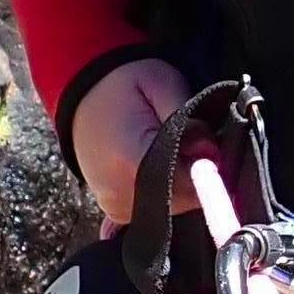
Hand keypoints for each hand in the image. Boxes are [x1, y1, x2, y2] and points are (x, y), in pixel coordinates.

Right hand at [72, 58, 197, 231]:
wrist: (83, 95)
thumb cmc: (123, 85)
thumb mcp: (160, 83)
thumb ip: (188, 118)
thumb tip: (210, 153)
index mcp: (133, 162)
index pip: (192, 185)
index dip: (207, 166)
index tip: (205, 143)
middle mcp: (120, 193)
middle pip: (183, 201)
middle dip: (194, 175)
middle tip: (186, 141)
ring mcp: (115, 206)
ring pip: (172, 208)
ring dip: (180, 183)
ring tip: (168, 150)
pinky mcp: (115, 210)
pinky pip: (155, 211)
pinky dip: (163, 191)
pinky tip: (157, 166)